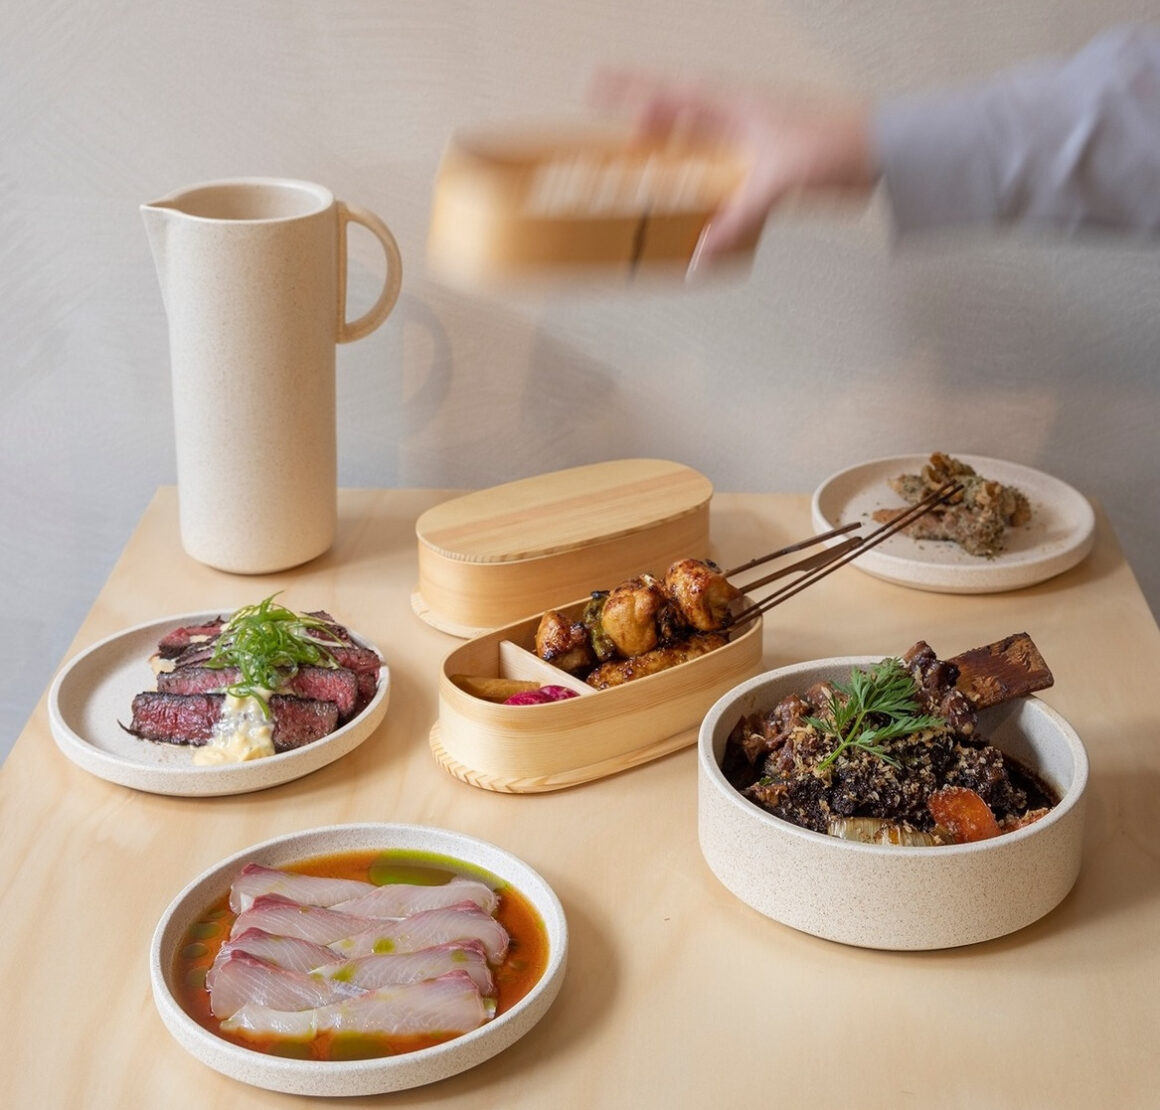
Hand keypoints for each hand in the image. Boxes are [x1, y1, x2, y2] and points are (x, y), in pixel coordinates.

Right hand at [588, 69, 876, 269]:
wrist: (882, 152)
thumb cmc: (834, 143)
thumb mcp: (776, 180)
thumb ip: (736, 217)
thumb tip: (702, 253)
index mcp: (733, 105)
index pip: (669, 93)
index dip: (630, 92)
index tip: (594, 89)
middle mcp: (738, 117)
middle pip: (678, 116)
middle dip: (646, 125)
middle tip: (616, 140)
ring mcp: (753, 139)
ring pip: (700, 144)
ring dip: (674, 155)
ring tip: (646, 170)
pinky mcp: (768, 164)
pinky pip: (724, 172)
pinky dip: (706, 186)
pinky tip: (698, 208)